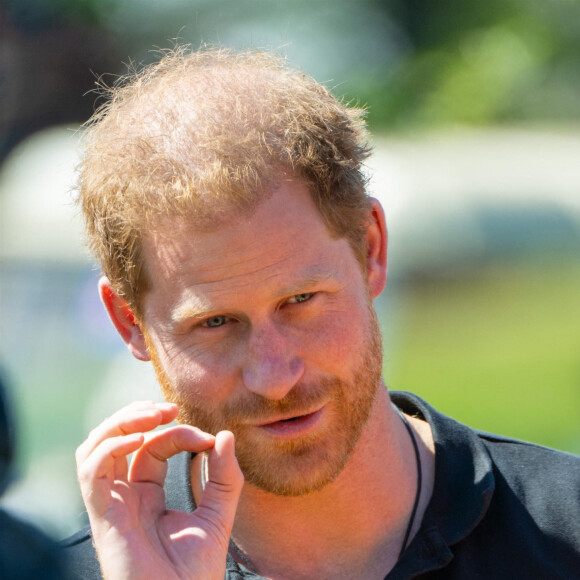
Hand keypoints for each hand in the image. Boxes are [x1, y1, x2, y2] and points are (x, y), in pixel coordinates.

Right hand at [76, 401, 243, 579]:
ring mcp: (112, 504)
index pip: (152, 447)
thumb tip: (225, 435)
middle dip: (138, 415)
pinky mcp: (103, 516)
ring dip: (120, 423)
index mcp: (147, 494)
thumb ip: (225, 477)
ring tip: (152, 415)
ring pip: (95, 448)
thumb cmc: (196, 572)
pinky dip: (110, 448)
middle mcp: (125, 495)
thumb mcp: (219, 514)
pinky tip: (140, 441)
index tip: (208, 438)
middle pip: (115, 440)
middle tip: (168, 408)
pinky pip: (91, 472)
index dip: (177, 432)